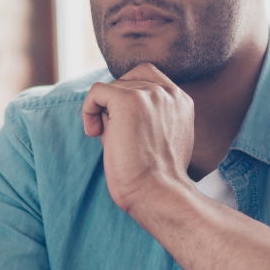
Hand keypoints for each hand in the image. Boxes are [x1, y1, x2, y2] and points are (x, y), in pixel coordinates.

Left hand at [81, 63, 194, 212]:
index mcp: (181, 101)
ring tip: (107, 139)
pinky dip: (88, 110)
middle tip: (113, 132)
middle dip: (115, 102)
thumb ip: (146, 115)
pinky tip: (94, 133)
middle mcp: (169, 93)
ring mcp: (150, 94)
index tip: (123, 124)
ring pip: (112, 87)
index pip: (148, 76)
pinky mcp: (129, 100)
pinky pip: (96, 91)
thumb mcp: (159, 138)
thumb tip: (108, 106)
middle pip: (128, 79)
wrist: (157, 193)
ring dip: (103, 111)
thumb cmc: (154, 176)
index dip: (128, 94)